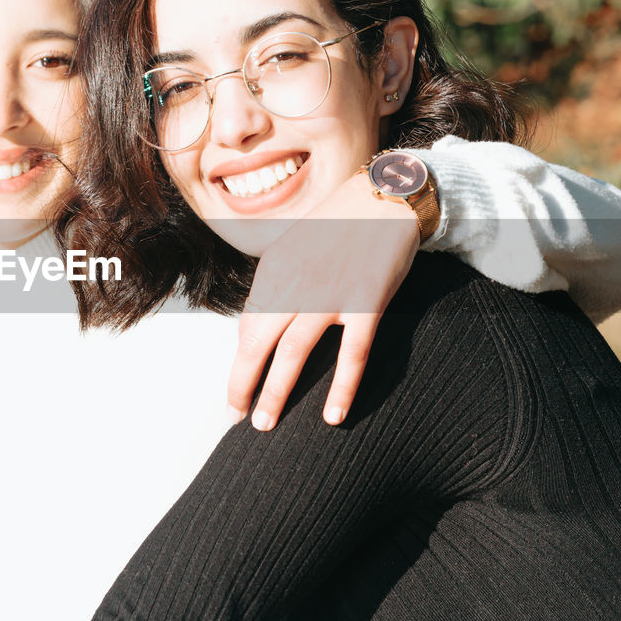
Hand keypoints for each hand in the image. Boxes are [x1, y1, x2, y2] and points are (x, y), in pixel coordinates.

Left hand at [227, 172, 419, 429]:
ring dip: (276, 392)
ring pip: (294, 353)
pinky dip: (342, 387)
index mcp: (273, 271)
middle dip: (243, 385)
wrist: (383, 197)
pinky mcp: (367, 302)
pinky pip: (352, 354)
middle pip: (257, 344)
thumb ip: (275, 288)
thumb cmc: (338, 226)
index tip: (236, 391)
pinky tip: (333, 416)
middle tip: (238, 418)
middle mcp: (294, 283)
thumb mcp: (292, 249)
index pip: (246, 328)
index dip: (239, 364)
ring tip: (265, 424)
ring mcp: (330, 294)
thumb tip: (257, 331)